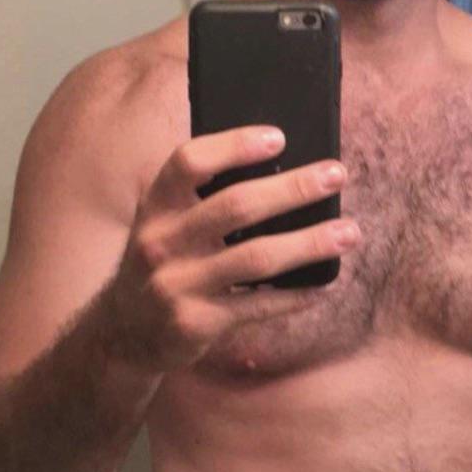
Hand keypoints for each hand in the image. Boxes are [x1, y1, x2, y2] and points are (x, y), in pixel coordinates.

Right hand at [107, 125, 361, 371]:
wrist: (123, 334)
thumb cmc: (161, 265)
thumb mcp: (162, 225)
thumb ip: (200, 200)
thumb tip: (281, 170)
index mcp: (155, 207)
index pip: (189, 162)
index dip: (234, 145)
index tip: (279, 138)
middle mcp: (162, 242)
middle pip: (237, 206)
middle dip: (293, 188)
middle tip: (336, 175)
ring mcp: (178, 285)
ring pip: (257, 257)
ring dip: (309, 243)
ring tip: (349, 232)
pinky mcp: (197, 323)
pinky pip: (258, 305)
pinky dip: (296, 295)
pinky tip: (323, 285)